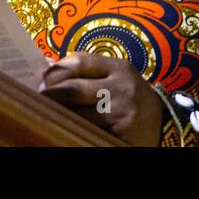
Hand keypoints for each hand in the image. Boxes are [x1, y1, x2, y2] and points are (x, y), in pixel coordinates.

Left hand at [37, 51, 164, 146]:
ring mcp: (122, 114)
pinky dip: (73, 130)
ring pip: (78, 115)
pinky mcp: (120, 136)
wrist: (162, 122)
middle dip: (51, 95)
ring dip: (59, 115)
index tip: (39, 80)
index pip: (79, 62)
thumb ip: (84, 70)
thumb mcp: (113, 76)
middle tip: (36, 100)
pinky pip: (88, 132)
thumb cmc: (128, 96)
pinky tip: (64, 129)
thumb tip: (45, 67)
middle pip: (74, 89)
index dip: (54, 71)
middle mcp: (122, 88)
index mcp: (118, 68)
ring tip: (46, 114)